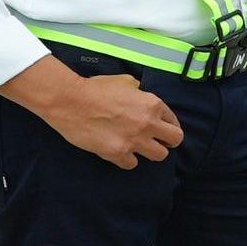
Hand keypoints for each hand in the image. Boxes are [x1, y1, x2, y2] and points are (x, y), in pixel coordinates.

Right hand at [10, 60, 182, 168]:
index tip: (162, 129)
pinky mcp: (117, 153)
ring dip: (150, 152)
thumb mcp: (124, 81)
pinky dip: (127, 160)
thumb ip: (138, 90)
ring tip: (139, 148)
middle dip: (168, 141)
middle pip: (174, 140)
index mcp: (152, 104)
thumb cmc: (96, 88)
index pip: (173, 121)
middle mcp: (148, 123)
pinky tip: (120, 153)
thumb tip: (139, 93)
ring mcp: (134, 140)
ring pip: (158, 156)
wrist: (71, 101)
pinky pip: (132, 164)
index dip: (168, 126)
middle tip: (158, 142)